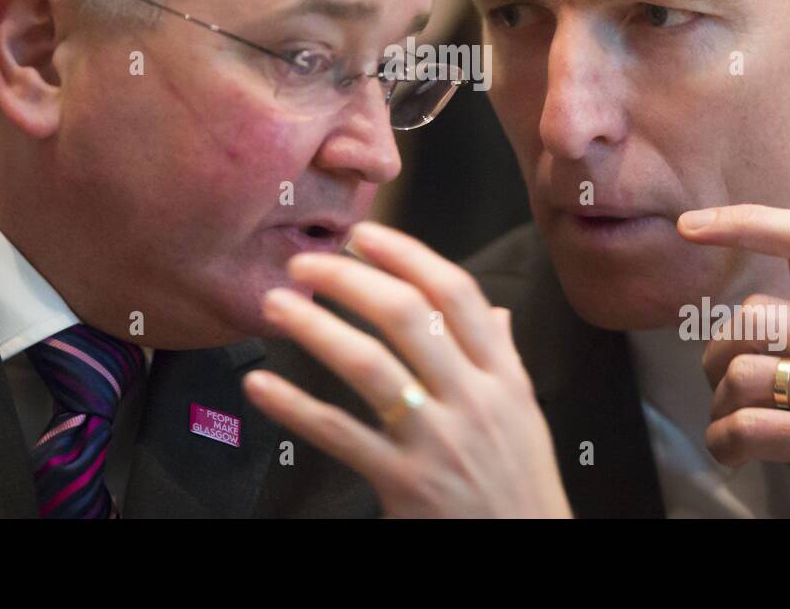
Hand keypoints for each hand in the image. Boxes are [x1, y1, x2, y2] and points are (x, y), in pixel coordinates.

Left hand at [242, 221, 571, 517]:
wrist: (529, 554)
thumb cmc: (520, 482)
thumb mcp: (526, 414)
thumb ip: (505, 358)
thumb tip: (496, 313)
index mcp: (505, 376)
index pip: (456, 294)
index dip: (407, 254)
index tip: (364, 235)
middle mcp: (475, 399)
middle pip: (409, 316)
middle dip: (350, 279)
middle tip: (304, 264)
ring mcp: (439, 441)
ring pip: (370, 365)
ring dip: (315, 327)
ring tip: (275, 305)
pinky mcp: (405, 484)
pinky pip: (340, 434)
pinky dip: (294, 407)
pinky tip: (260, 384)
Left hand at [678, 201, 789, 517]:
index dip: (743, 222)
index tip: (690, 224)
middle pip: (755, 316)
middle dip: (719, 352)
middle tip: (723, 381)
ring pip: (744, 372)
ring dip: (719, 403)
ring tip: (731, 420)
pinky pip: (748, 426)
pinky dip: (724, 441)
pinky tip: (731, 450)